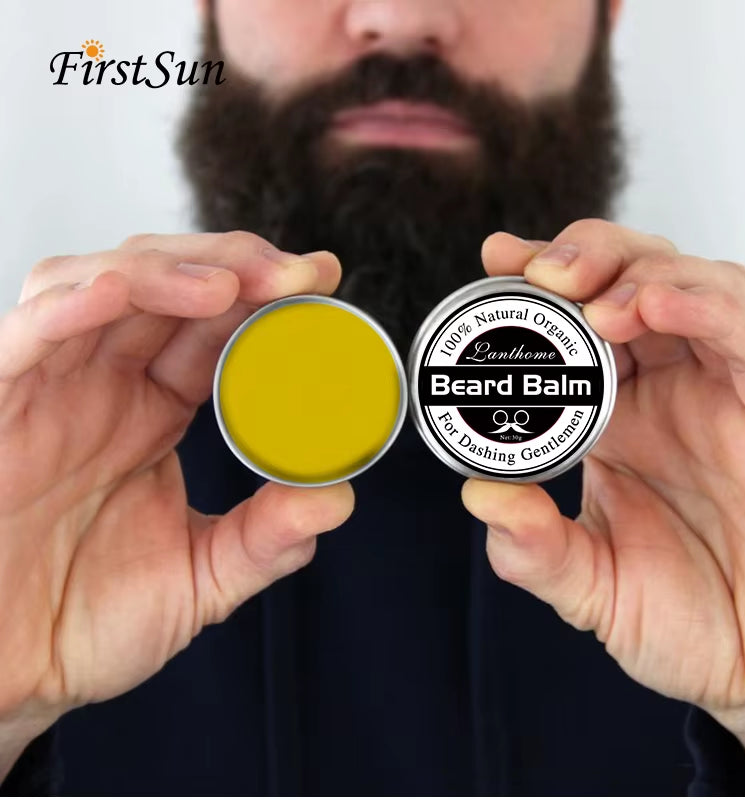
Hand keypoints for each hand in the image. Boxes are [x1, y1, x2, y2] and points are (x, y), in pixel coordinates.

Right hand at [0, 232, 353, 774]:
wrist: (3, 672)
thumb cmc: (81, 621)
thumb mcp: (197, 579)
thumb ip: (264, 540)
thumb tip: (334, 502)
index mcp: (153, 411)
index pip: (212, 329)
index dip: (264, 298)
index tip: (321, 282)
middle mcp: (104, 384)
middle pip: (168, 288)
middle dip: (233, 266)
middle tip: (293, 272)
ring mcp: (52, 387)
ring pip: (101, 286)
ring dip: (166, 270)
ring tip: (229, 285)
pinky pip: (26, 336)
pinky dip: (69, 305)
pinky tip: (119, 292)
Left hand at [463, 221, 744, 747]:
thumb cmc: (687, 620)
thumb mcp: (590, 588)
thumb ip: (535, 550)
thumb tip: (482, 499)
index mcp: (614, 417)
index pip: (577, 323)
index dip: (538, 282)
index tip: (497, 260)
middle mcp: (668, 391)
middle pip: (633, 279)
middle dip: (587, 256)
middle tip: (540, 271)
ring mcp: (723, 394)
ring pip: (695, 286)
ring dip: (640, 272)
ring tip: (593, 300)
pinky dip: (705, 310)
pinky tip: (654, 306)